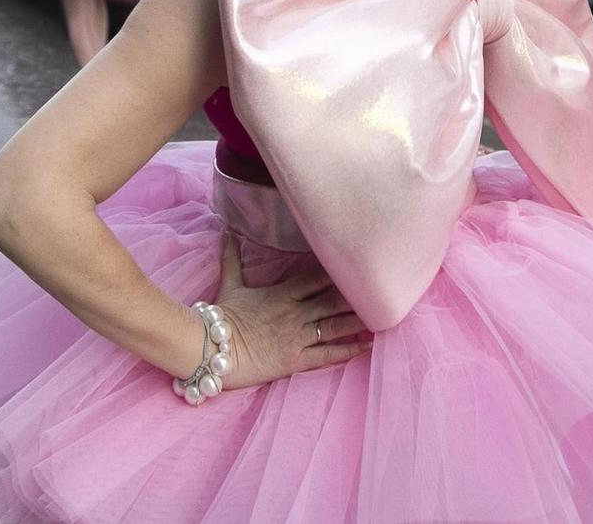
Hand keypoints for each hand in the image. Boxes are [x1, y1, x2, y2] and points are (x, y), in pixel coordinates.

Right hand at [209, 234, 369, 389]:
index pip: (316, 279)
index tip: (359, 266)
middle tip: (380, 291)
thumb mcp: (229, 283)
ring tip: (382, 317)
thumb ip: (232, 257)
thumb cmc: (220, 316)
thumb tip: (226, 231)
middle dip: (356, 297)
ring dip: (357, 321)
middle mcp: (294, 313)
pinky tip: (366, 346)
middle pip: (332, 301)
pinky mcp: (295, 360)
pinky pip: (327, 355)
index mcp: (282, 293)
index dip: (338, 274)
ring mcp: (296, 337)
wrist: (210, 349)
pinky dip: (348, 350)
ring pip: (334, 326)